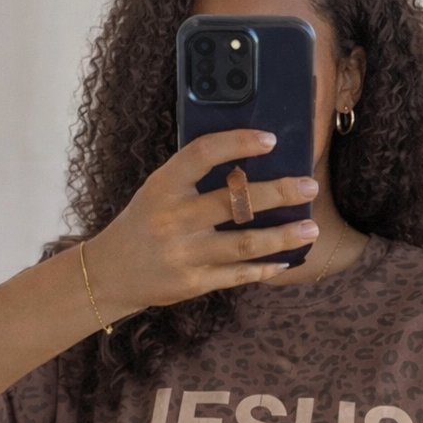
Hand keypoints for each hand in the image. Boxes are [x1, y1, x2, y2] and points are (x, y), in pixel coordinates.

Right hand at [82, 128, 319, 317]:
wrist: (110, 273)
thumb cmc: (143, 223)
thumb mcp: (158, 191)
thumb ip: (194, 178)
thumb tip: (253, 164)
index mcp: (163, 186)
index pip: (203, 154)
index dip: (238, 143)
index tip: (271, 139)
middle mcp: (173, 219)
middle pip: (235, 202)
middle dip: (279, 193)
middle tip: (309, 187)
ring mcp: (184, 254)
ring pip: (245, 243)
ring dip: (283, 236)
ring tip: (311, 228)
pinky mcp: (192, 283)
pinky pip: (238, 275)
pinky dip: (266, 268)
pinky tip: (286, 260)